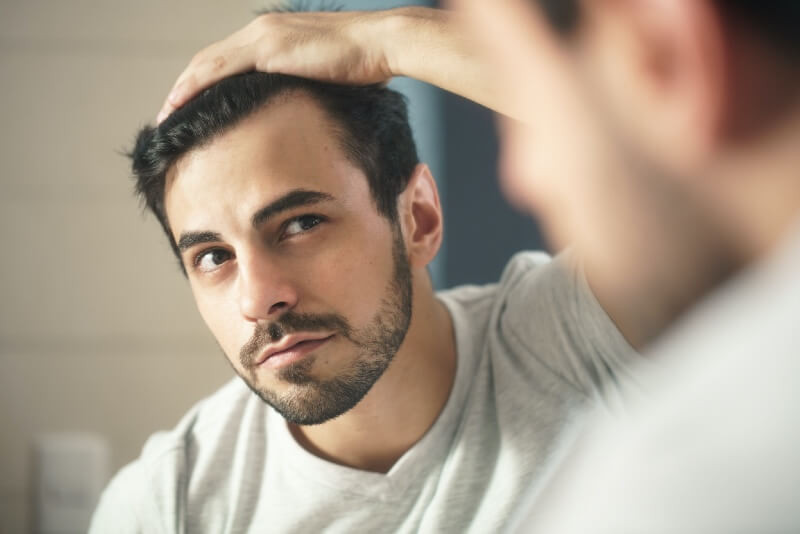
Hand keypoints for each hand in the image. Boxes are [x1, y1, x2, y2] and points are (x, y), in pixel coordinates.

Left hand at [157, 10, 392, 122]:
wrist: (381, 44)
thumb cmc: (365, 65)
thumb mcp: (327, 79)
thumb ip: (306, 88)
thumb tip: (301, 113)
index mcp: (274, 36)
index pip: (227, 60)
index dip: (204, 83)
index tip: (191, 107)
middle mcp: (262, 31)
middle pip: (210, 60)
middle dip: (185, 87)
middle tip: (168, 114)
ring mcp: (263, 37)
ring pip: (207, 64)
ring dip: (182, 89)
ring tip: (166, 114)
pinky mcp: (268, 50)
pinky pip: (219, 70)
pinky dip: (195, 87)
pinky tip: (181, 104)